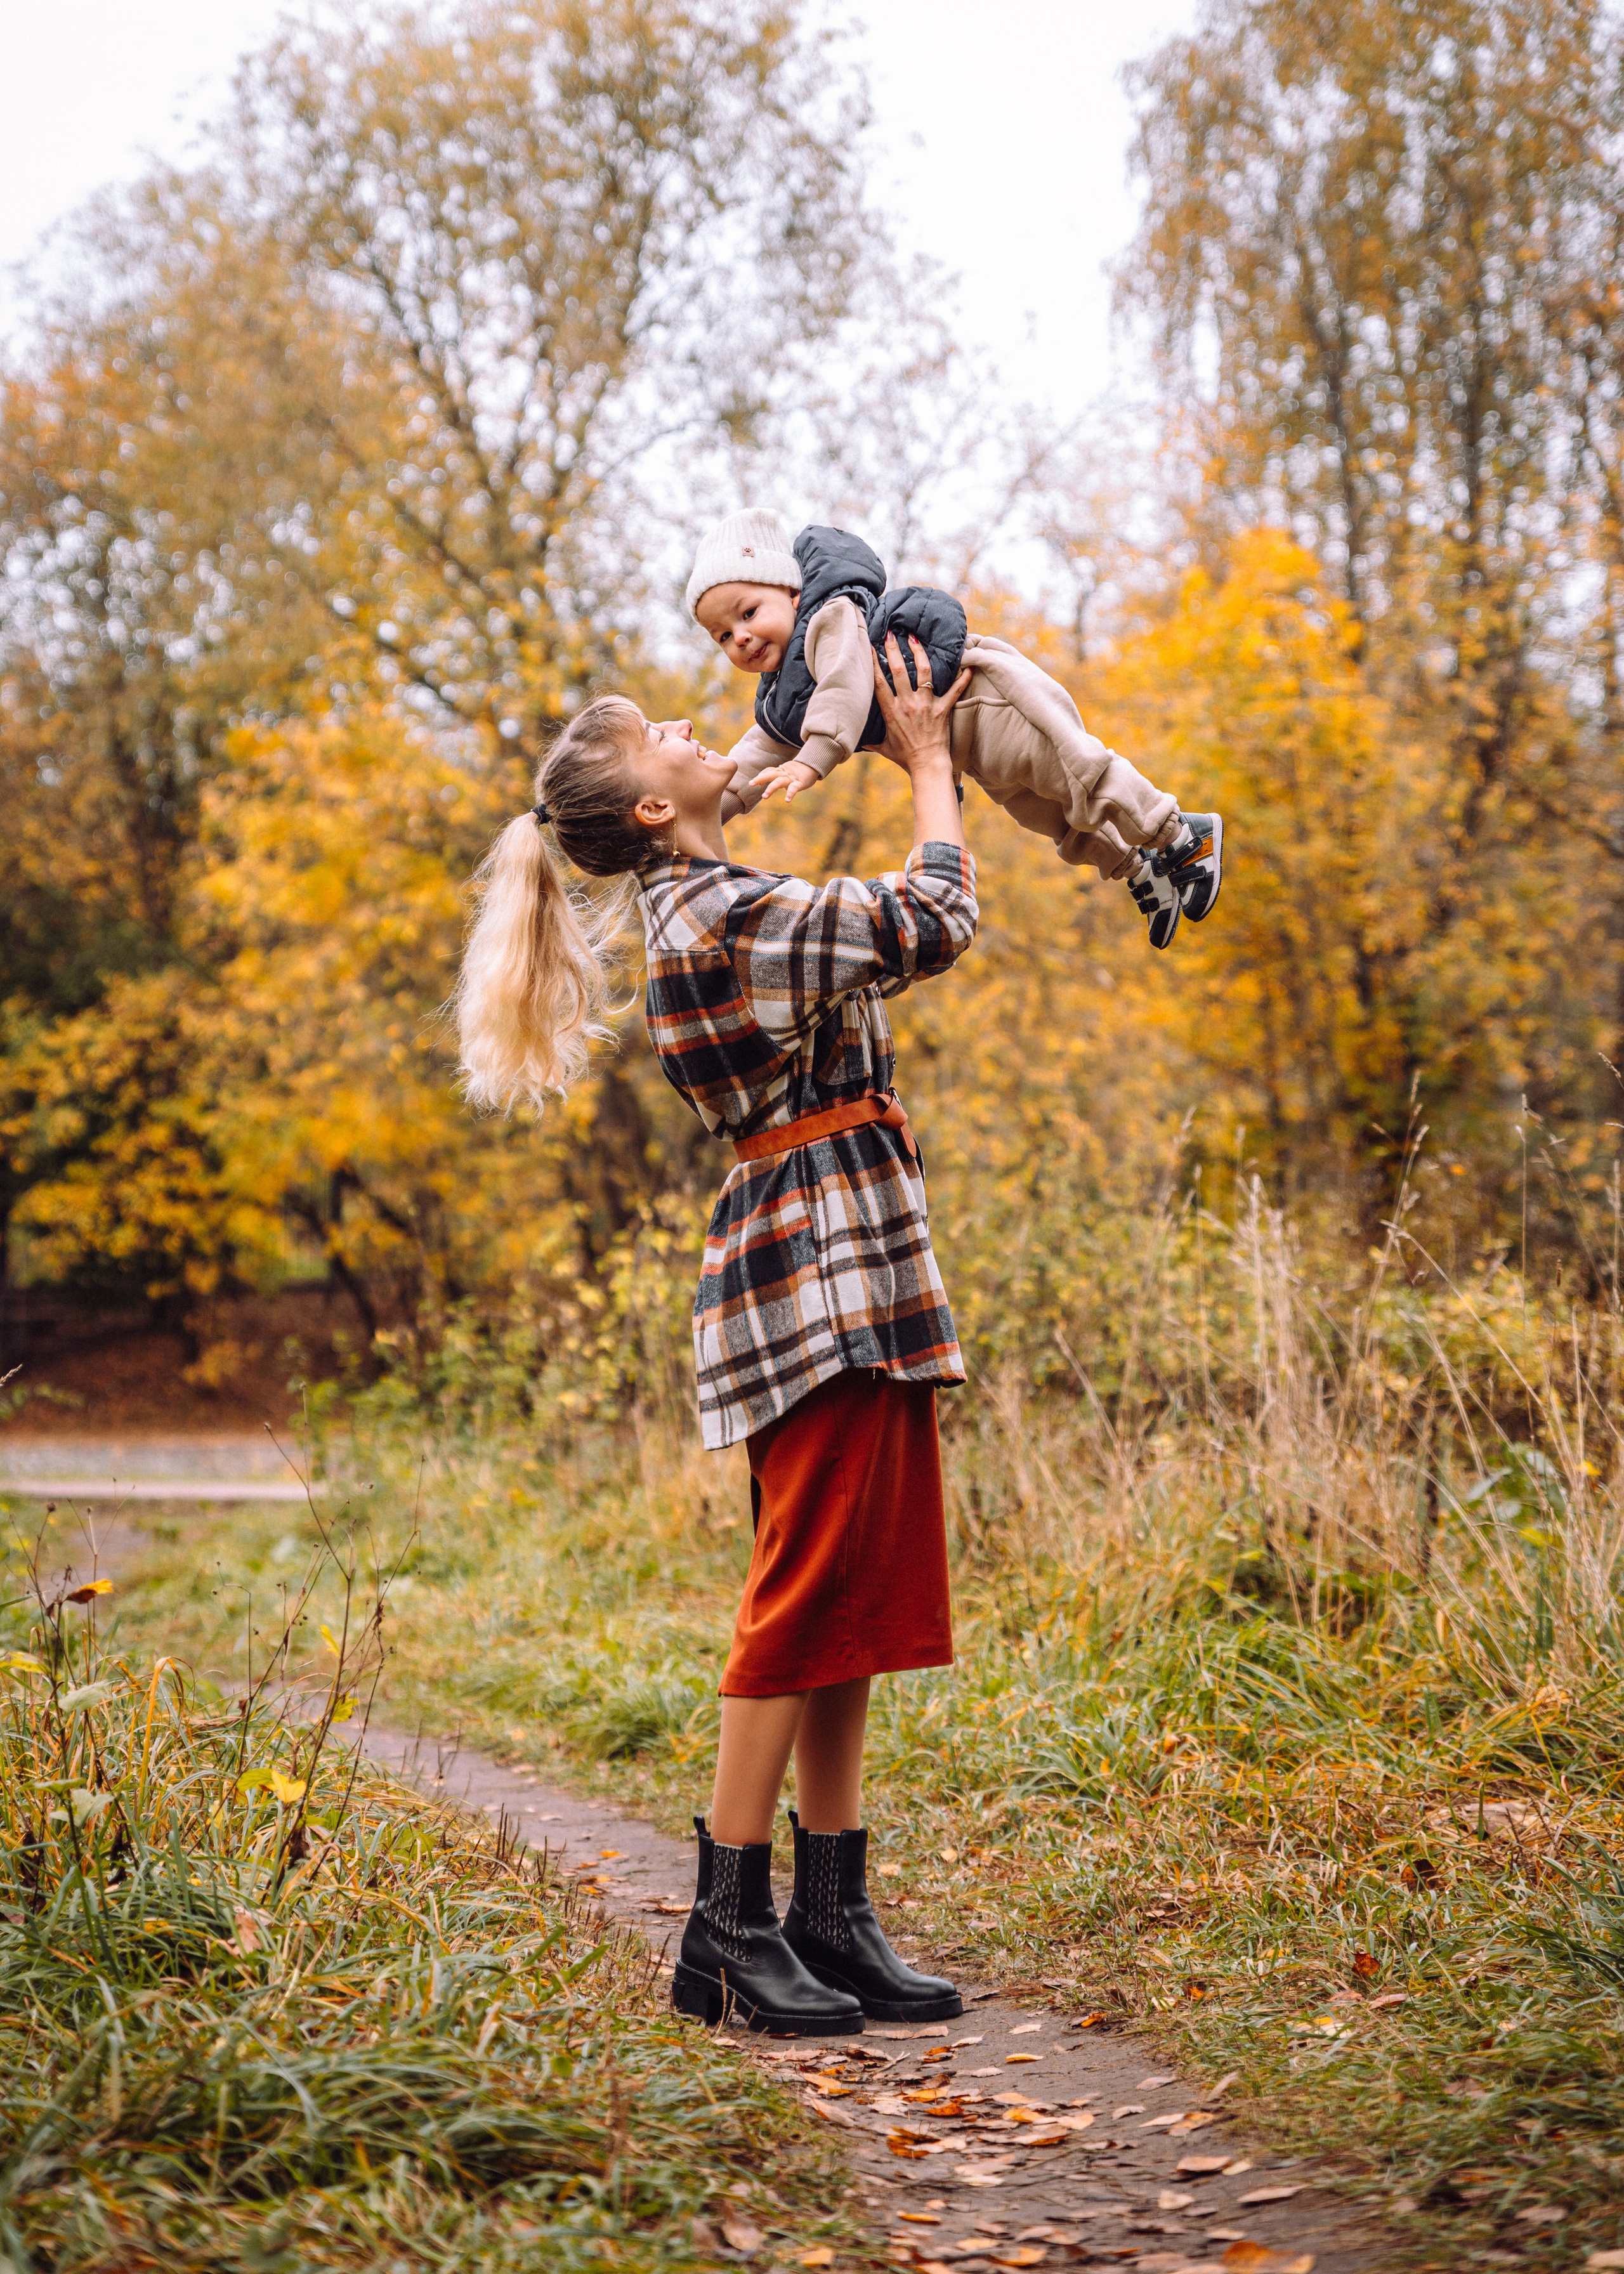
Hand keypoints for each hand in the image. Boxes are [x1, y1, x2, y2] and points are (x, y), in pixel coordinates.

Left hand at [754, 758, 820, 805]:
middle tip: (750, 784)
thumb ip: (776, 779)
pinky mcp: (799, 783)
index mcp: (780, 771)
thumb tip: (764, 786)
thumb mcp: (785, 773)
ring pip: (778, 782)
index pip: (768, 771)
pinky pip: (793, 788)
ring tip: (764, 796)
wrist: (813, 766)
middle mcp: (784, 773)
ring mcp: (791, 778)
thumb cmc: (797, 772)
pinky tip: (787, 801)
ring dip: (770, 788)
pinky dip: (790, 794)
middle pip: (770, 774)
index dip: (760, 776)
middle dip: (760, 779)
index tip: (753, 784)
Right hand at [870, 635, 970, 774]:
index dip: (873, 663)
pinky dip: (963, 678)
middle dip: (893, 650)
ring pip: (923, 673)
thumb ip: (872, 742)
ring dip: (919, 654)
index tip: (870, 648)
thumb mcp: (884, 748)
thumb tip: (859, 744)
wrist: (927, 766)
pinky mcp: (943, 710)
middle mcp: (907, 704)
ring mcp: (926, 705)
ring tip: (915, 640)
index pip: (879, 682)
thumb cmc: (905, 758)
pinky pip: (955, 690)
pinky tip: (969, 665)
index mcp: (891, 711)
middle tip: (891, 634)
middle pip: (898, 671)